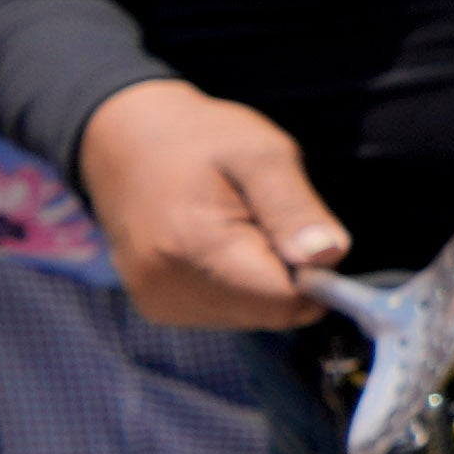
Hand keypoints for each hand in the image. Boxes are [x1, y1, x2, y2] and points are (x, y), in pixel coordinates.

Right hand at [72, 81, 349, 336]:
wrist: (124, 140)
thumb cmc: (200, 139)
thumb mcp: (262, 153)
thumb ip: (296, 208)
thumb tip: (330, 258)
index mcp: (196, 249)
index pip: (286, 301)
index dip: (313, 271)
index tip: (296, 227)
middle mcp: (169, 289)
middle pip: (270, 312)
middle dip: (285, 272)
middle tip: (261, 218)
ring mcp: (158, 302)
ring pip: (251, 315)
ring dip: (260, 277)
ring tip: (233, 225)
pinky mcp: (156, 307)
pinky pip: (225, 311)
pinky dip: (236, 283)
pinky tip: (214, 243)